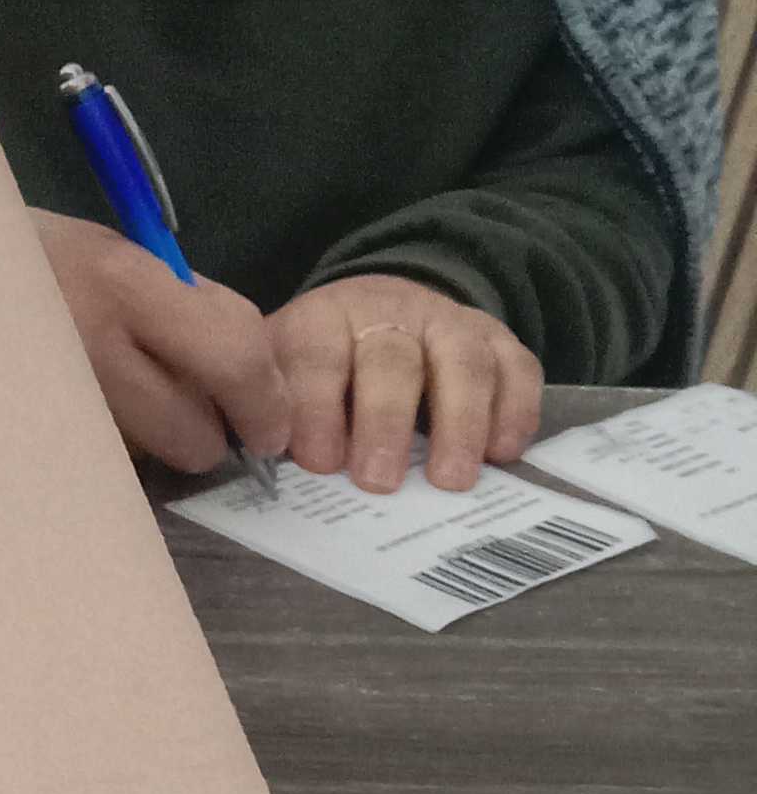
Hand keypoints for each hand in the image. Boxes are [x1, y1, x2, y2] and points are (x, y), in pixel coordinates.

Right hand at [29, 213, 292, 475]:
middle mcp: (89, 348)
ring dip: (149, 441)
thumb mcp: (115, 251)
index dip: (266, 403)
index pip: (234, 361)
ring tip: (122, 396)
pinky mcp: (24, 431)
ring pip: (142, 459)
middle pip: (190, 439)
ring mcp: (52, 398)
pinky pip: (96, 460)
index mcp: (124, 284)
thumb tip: (250, 371)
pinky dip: (105, 445)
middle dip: (204, 434)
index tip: (270, 428)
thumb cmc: (30, 250)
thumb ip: (187, 303)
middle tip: (195, 411)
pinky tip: (85, 408)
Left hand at [270, 275, 540, 493]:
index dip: (317, 408)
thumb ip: (277, 416)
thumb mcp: (281, 378)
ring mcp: (448, 322)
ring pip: (461, 361)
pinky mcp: (496, 339)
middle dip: (385, 422)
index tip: (320, 463)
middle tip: (380, 481)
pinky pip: (517, 368)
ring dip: (459, 423)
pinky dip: (515, 410)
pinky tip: (502, 453)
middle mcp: (388, 312)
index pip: (317, 356)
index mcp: (322, 320)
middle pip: (391, 359)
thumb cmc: (321, 368)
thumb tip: (276, 472)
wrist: (377, 312)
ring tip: (450, 480)